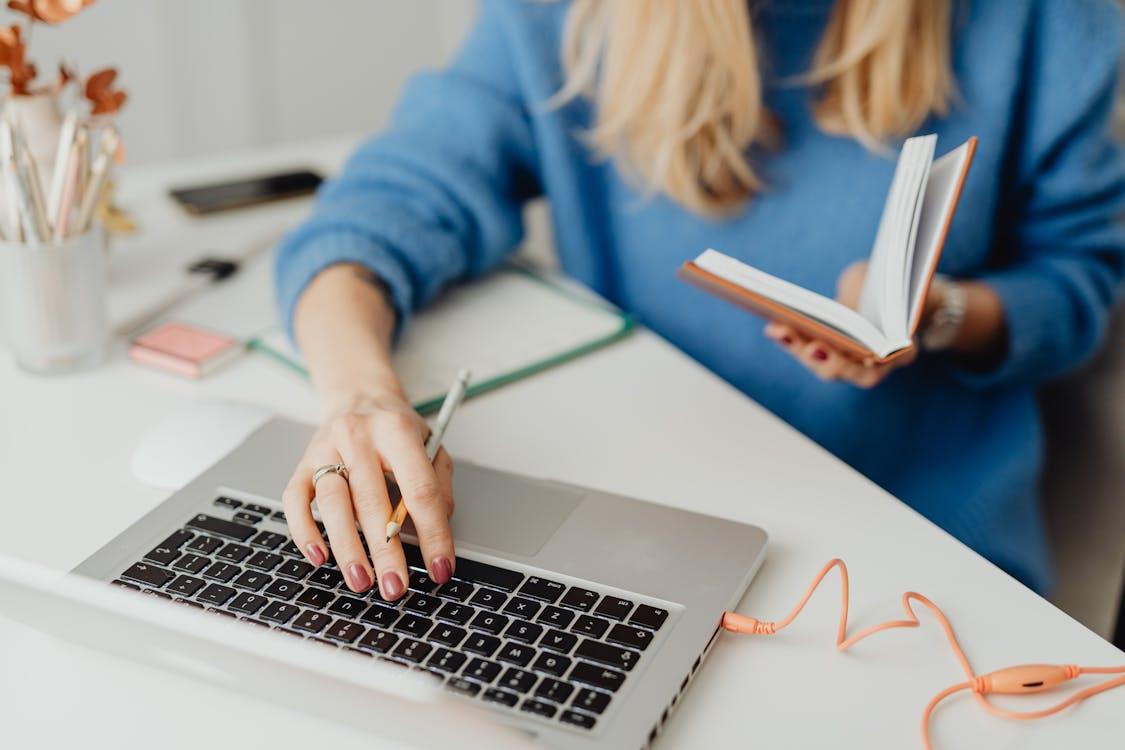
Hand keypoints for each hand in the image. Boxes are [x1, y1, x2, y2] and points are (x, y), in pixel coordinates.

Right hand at [282, 392, 454, 599]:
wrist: (359, 396)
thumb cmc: (397, 429)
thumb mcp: (431, 445)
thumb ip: (439, 484)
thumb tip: (438, 527)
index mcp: (397, 430)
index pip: (420, 490)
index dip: (433, 534)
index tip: (439, 568)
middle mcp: (358, 436)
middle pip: (372, 502)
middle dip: (386, 552)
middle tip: (396, 587)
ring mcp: (325, 449)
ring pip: (332, 504)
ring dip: (347, 548)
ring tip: (362, 581)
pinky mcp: (301, 463)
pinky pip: (295, 501)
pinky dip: (305, 532)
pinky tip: (320, 557)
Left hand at [764, 261, 919, 387]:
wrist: (885, 296)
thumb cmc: (893, 286)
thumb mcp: (896, 280)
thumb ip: (888, 282)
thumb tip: (873, 272)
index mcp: (902, 349)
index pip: (893, 358)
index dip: (881, 358)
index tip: (871, 357)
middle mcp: (875, 366)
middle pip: (850, 371)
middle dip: (829, 360)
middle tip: (813, 348)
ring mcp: (849, 364)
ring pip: (823, 365)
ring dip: (799, 349)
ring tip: (779, 330)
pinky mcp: (826, 355)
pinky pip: (808, 353)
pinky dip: (791, 340)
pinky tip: (773, 326)